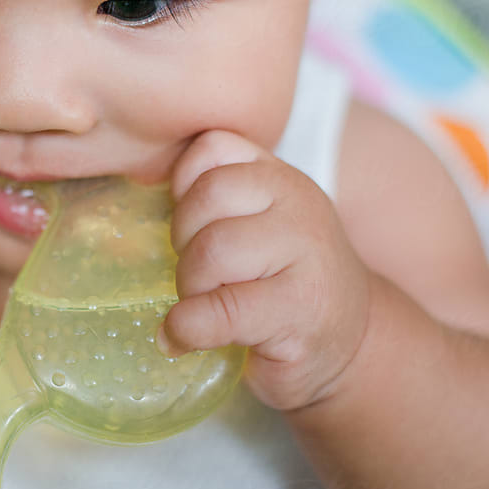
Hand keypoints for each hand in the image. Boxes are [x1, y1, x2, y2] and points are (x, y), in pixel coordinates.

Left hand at [158, 130, 370, 410]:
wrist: (353, 340)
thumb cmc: (282, 281)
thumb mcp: (258, 224)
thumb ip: (214, 201)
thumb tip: (136, 204)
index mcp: (281, 176)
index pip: (212, 148)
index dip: (184, 188)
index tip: (193, 228)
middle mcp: (299, 203)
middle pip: (206, 199)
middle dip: (183, 242)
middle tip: (196, 276)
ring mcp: (306, 255)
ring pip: (212, 252)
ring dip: (189, 287)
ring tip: (203, 305)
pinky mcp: (299, 310)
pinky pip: (220, 310)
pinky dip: (188, 328)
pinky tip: (185, 337)